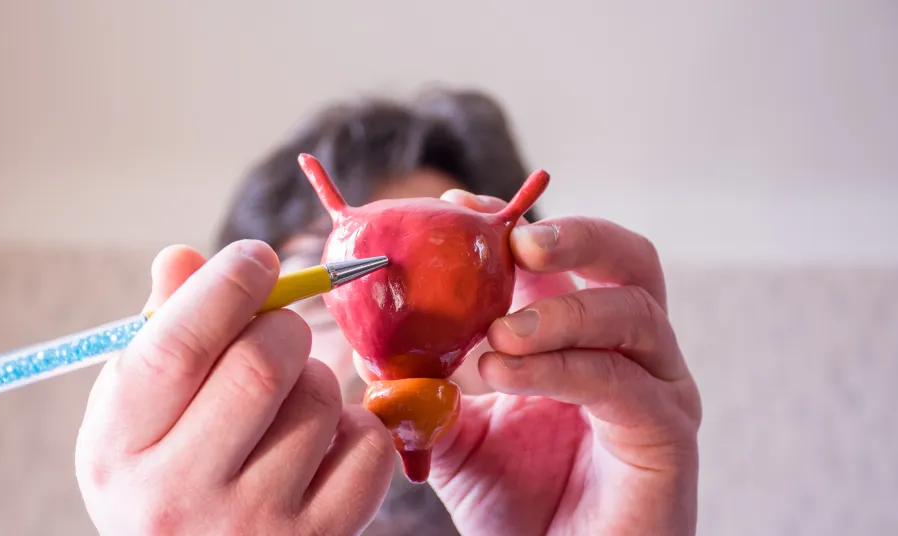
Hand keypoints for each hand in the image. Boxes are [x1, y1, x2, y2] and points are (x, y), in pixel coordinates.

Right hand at [75, 241, 395, 534]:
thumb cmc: (166, 474)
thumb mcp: (135, 415)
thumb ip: (160, 335)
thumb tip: (183, 257)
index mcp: (118, 450)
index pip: (176, 347)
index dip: (227, 285)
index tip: (257, 258)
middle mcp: (176, 496)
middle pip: (259, 364)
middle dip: (282, 326)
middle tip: (278, 331)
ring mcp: (251, 525)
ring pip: (317, 400)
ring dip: (315, 378)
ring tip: (289, 402)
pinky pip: (367, 447)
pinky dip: (357, 426)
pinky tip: (324, 443)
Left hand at [425, 191, 702, 535]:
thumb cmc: (514, 506)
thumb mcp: (455, 431)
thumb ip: (427, 380)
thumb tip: (372, 335)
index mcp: (582, 337)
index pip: (567, 257)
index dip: (518, 224)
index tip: (460, 207)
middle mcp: (631, 353)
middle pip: (629, 260)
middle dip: (575, 236)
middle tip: (517, 239)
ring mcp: (658, 390)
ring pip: (632, 314)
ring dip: (560, 311)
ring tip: (496, 332)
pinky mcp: (668, 436)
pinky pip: (620, 382)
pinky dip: (559, 368)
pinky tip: (504, 371)